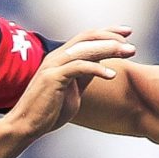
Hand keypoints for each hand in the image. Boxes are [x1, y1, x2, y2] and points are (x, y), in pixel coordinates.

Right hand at [6, 28, 134, 138]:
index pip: (87, 37)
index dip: (108, 32)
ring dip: (109, 49)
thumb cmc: (49, 110)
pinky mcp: (53, 78)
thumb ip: (84, 76)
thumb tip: (101, 66)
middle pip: (88, 37)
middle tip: (131, 46)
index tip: (127, 32)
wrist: (27, 125)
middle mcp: (57, 56)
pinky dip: (97, 69)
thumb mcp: (73, 90)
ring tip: (129, 52)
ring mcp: (54, 65)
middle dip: (112, 38)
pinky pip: (79, 67)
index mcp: (62, 57)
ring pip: (85, 49)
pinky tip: (111, 75)